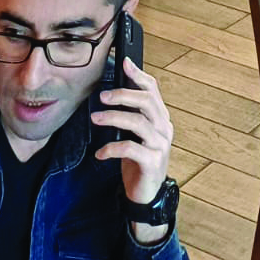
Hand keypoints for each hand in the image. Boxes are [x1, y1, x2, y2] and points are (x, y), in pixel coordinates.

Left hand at [92, 59, 174, 239]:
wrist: (147, 195)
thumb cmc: (138, 162)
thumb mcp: (136, 135)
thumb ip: (132, 115)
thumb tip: (115, 93)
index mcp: (161, 118)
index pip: (153, 90)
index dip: (139, 75)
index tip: (125, 63)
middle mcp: (164, 128)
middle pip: (146, 101)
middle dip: (123, 95)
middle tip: (102, 96)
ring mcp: (160, 145)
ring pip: (138, 122)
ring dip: (113, 118)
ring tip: (96, 119)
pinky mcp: (152, 162)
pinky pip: (130, 148)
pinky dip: (111, 148)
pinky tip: (100, 153)